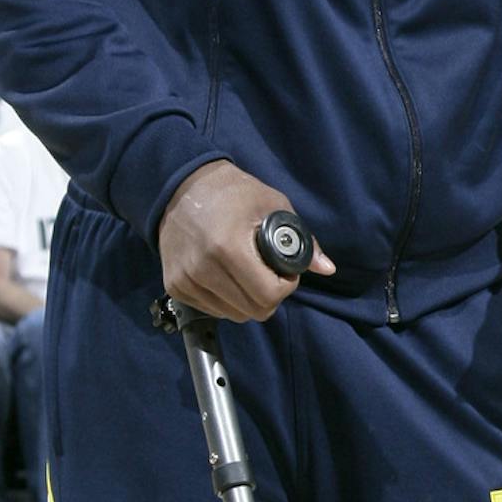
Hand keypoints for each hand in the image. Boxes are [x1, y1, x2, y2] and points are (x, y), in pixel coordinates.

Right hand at [156, 159, 337, 320]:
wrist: (180, 186)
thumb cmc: (233, 193)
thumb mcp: (274, 206)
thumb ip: (302, 241)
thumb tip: (327, 269)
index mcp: (227, 248)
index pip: (268, 297)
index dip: (285, 287)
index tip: (285, 271)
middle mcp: (202, 269)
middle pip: (253, 312)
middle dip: (269, 296)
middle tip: (268, 271)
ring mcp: (184, 280)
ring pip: (234, 315)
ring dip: (247, 300)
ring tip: (245, 270)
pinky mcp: (174, 286)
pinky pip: (213, 310)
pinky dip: (227, 299)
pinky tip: (226, 274)